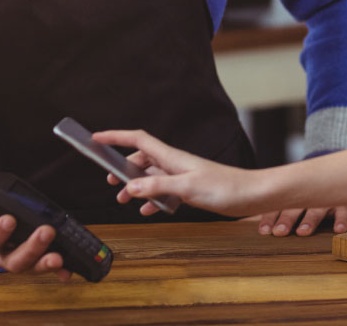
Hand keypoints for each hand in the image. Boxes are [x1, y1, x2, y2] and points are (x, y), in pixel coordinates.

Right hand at [0, 164, 70, 280]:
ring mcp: (20, 259)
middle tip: (45, 232)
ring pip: (30, 266)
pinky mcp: (35, 260)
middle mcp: (2, 255)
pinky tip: (66, 270)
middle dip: (30, 248)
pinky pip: (45, 267)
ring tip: (58, 257)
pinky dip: (58, 270)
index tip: (9, 218)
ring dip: (44, 263)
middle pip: (13, 260)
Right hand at [94, 129, 264, 216]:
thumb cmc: (226, 187)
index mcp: (173, 157)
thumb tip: (130, 186)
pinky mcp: (189, 189)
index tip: (95, 138)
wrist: (251, 194)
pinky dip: (152, 199)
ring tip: (124, 199)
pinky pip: (163, 191)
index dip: (116, 136)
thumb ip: (158, 186)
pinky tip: (148, 210)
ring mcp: (182, 175)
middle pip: (141, 158)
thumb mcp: (188, 188)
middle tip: (109, 180)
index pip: (138, 140)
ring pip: (151, 176)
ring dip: (135, 186)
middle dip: (122, 167)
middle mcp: (175, 163)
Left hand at [256, 204, 346, 236]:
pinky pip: (344, 211)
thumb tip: (259, 228)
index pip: (278, 206)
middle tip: (279, 232)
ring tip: (303, 232)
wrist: (343, 176)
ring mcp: (327, 199)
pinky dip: (341, 219)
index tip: (263, 231)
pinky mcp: (344, 203)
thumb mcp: (297, 202)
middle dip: (286, 220)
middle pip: (295, 207)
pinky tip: (338, 230)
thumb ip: (280, 211)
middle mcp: (309, 197)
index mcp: (294, 197)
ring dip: (310, 220)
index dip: (270, 218)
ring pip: (317, 209)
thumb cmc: (314, 199)